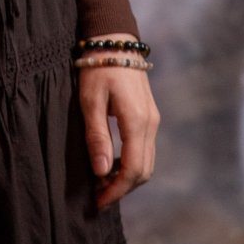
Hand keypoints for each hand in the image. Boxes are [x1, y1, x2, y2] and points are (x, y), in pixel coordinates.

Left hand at [77, 35, 159, 209]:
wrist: (115, 41)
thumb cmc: (98, 68)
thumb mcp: (90, 100)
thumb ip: (96, 136)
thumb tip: (101, 172)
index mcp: (137, 121)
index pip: (132, 169)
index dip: (116, 190)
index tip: (97, 201)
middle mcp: (151, 124)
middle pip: (143, 171)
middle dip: (122, 189)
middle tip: (98, 197)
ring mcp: (153, 120)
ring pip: (147, 162)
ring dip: (127, 178)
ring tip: (102, 183)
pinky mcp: (150, 116)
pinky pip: (145, 150)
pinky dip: (132, 163)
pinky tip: (112, 163)